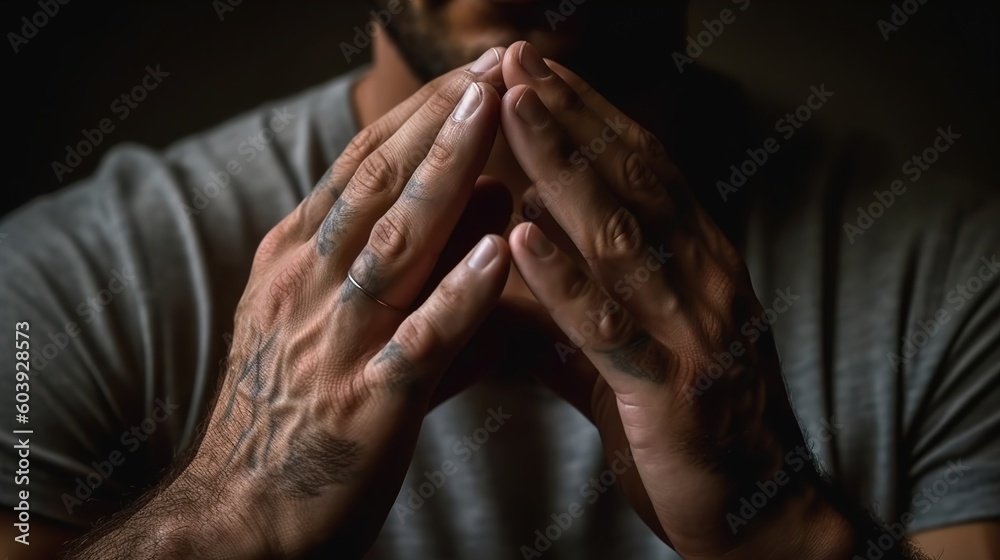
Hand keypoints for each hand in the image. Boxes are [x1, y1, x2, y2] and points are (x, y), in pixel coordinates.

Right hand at [126, 54, 512, 558]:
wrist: (238, 514)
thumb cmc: (291, 415)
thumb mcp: (322, 322)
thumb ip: (406, 273)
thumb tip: (487, 217)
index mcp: (296, 261)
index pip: (360, 167)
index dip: (417, 114)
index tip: (468, 73)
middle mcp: (309, 287)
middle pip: (377, 185)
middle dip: (438, 120)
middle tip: (492, 65)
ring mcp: (334, 343)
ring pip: (394, 244)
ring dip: (446, 175)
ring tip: (491, 116)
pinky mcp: (365, 405)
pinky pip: (419, 342)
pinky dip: (457, 294)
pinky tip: (495, 252)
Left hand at [498, 42, 851, 558]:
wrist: (757, 512)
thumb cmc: (687, 422)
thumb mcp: (634, 347)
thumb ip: (579, 302)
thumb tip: (516, 257)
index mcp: (698, 262)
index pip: (643, 168)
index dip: (590, 114)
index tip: (538, 70)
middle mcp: (704, 280)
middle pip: (633, 180)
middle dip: (571, 115)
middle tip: (516, 59)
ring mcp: (693, 332)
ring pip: (622, 236)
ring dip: (563, 167)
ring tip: (515, 109)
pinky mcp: (672, 393)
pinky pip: (610, 328)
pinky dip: (566, 277)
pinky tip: (522, 233)